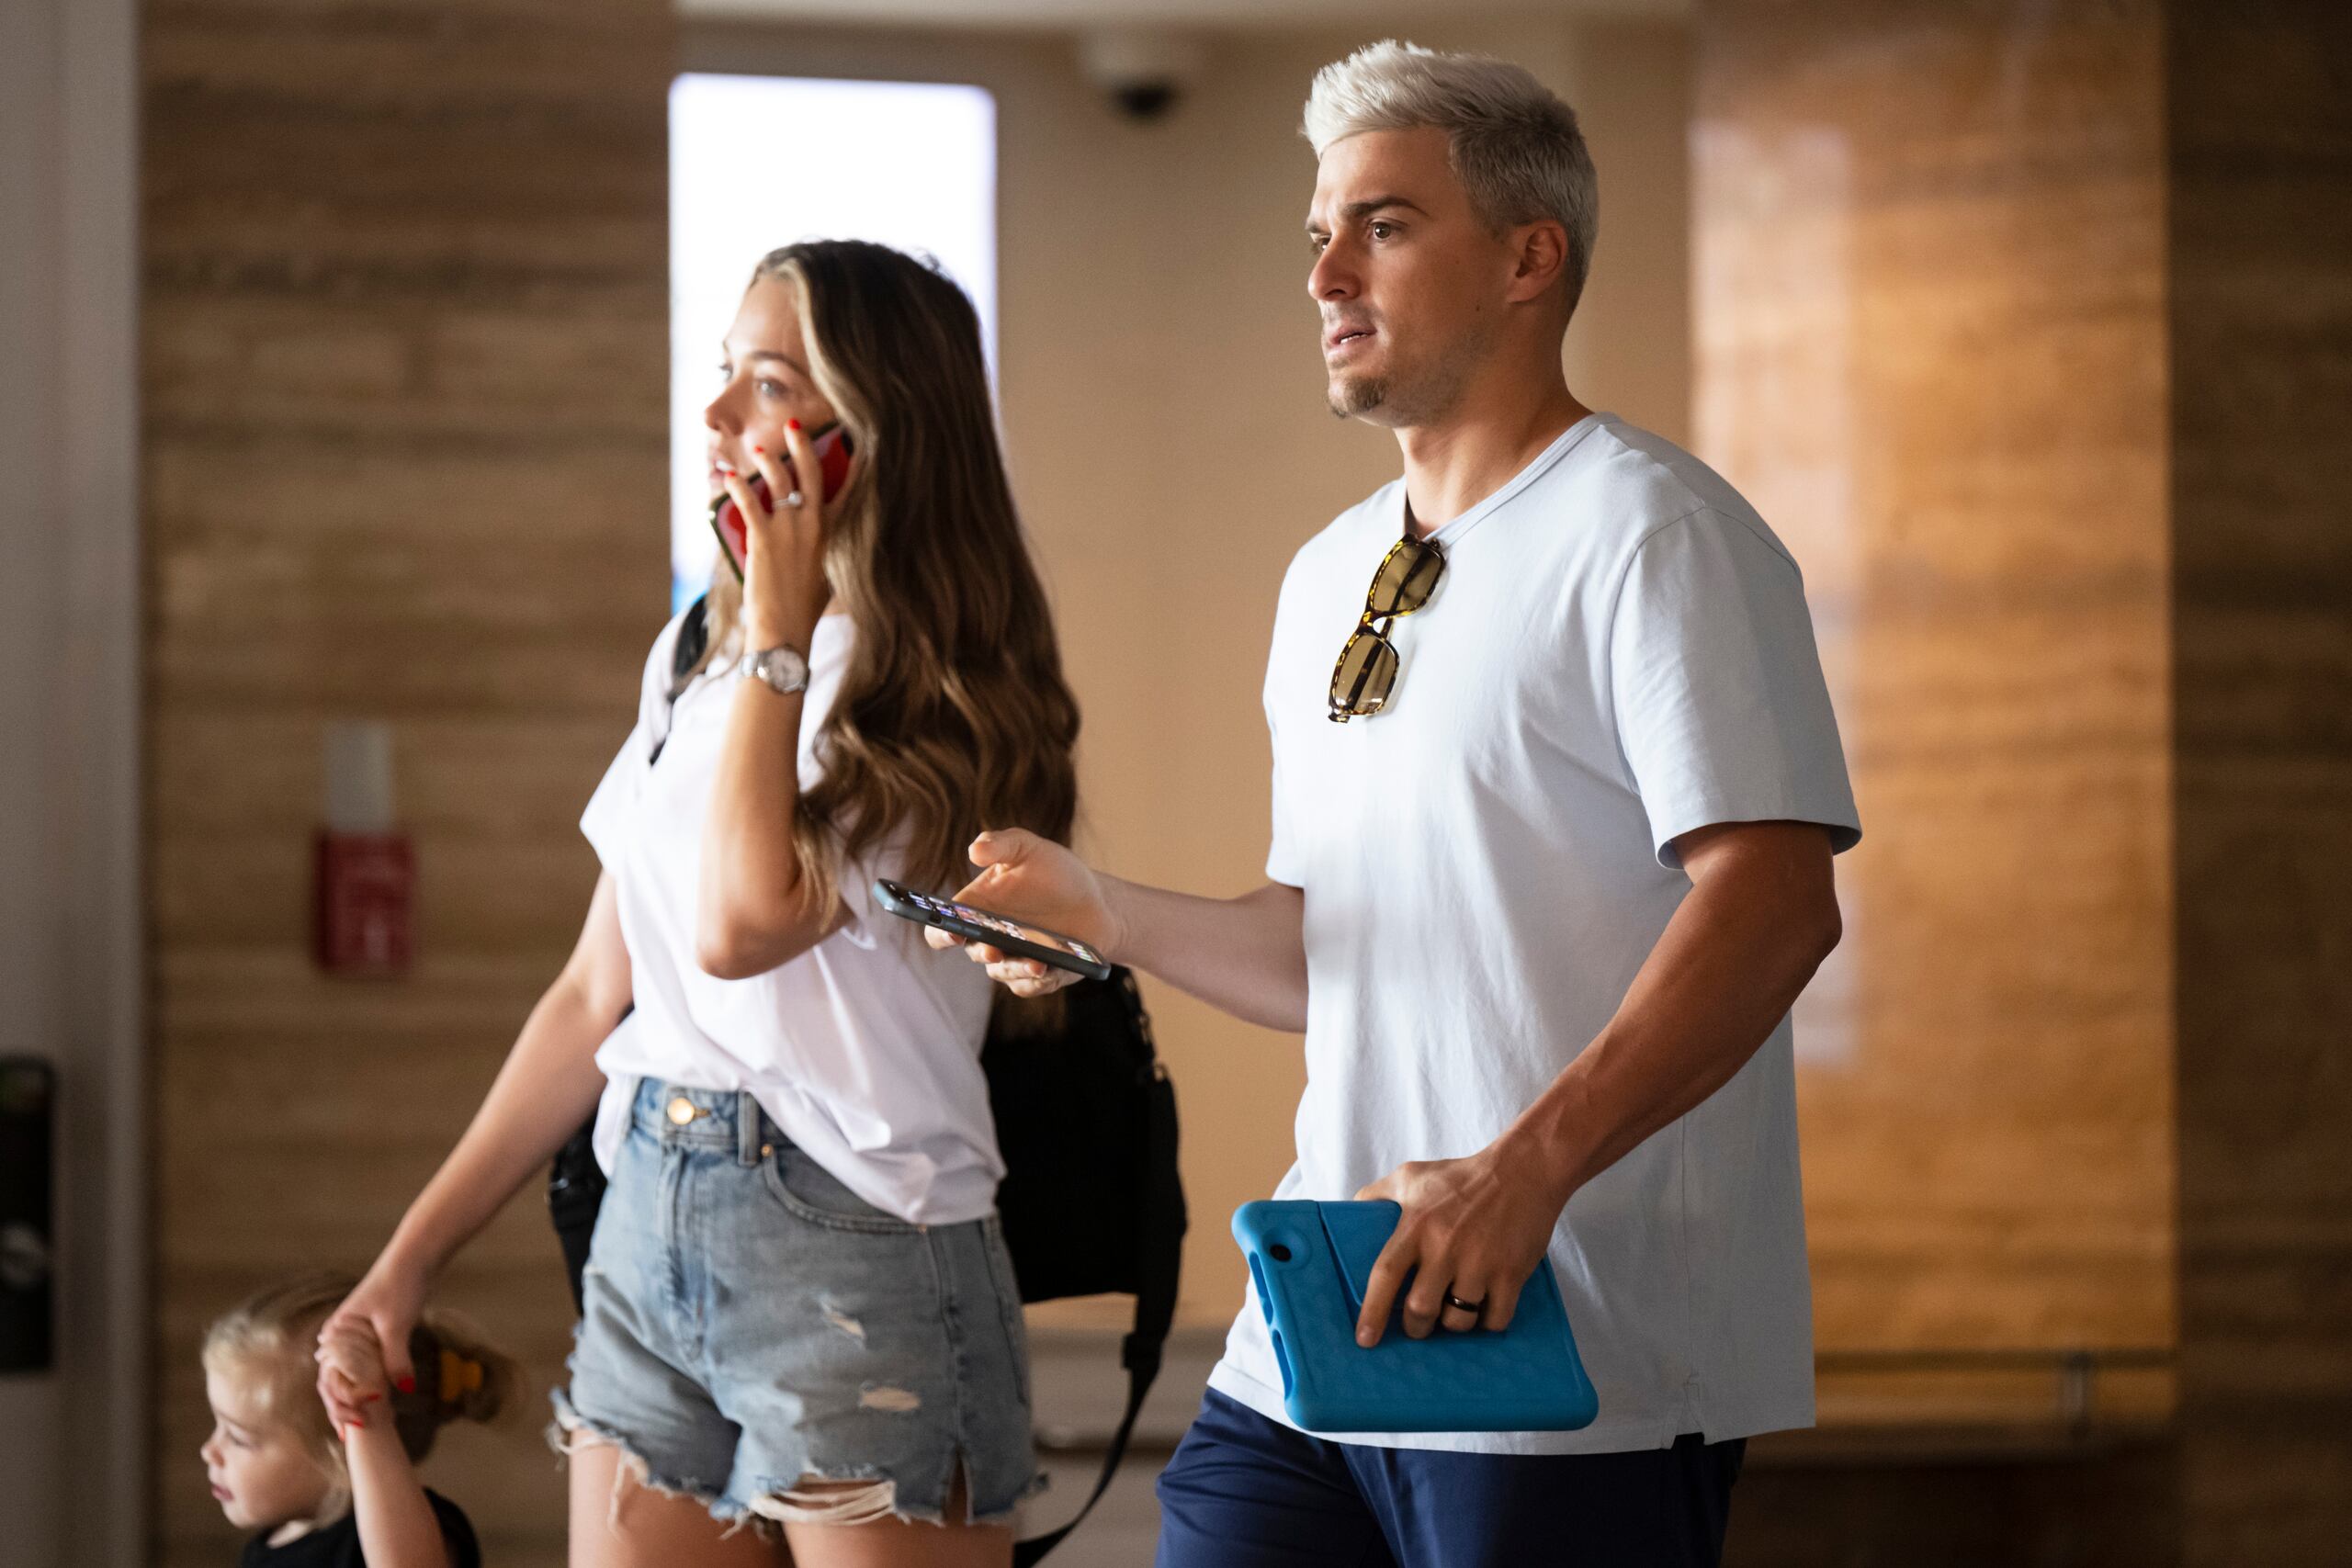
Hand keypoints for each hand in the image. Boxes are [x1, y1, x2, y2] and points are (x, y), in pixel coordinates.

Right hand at [316, 1254, 427, 1431]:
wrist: (413, 1259)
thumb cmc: (400, 1286)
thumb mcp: (396, 1324)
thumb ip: (397, 1358)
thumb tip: (402, 1391)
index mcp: (336, 1334)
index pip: (330, 1380)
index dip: (339, 1406)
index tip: (351, 1428)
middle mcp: (339, 1338)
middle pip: (335, 1382)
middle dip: (342, 1408)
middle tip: (352, 1436)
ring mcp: (354, 1337)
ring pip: (349, 1376)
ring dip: (354, 1399)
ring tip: (361, 1426)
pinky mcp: (372, 1336)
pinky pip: (365, 1367)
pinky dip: (368, 1385)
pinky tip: (377, 1402)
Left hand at [728, 417, 834, 651]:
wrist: (785, 630)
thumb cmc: (806, 611)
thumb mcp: (828, 579)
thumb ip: (825, 554)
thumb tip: (818, 545)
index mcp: (834, 536)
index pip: (848, 492)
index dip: (851, 465)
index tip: (851, 444)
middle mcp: (814, 526)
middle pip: (811, 474)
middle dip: (802, 446)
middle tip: (794, 426)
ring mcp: (789, 530)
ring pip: (779, 482)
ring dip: (767, 461)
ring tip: (758, 449)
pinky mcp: (763, 538)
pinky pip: (749, 502)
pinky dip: (737, 487)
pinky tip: (728, 476)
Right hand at [928, 829, 1122, 997]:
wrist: (1096, 900)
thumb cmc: (1054, 872)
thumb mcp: (1028, 848)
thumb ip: (1000, 844)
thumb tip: (975, 850)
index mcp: (976, 909)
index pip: (942, 927)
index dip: (939, 931)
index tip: (952, 930)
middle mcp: (989, 938)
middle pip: (973, 952)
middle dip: (983, 952)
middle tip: (993, 950)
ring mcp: (1012, 959)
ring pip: (1002, 973)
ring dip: (1015, 969)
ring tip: (1036, 963)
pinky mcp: (1037, 976)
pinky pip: (1028, 986)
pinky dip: (1035, 982)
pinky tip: (1047, 971)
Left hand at [1351, 1133, 1570, 1345]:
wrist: (1524, 1171)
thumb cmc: (1463, 1176)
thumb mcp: (1412, 1175)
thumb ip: (1378, 1193)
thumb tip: (1351, 1212)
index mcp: (1416, 1225)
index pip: (1385, 1275)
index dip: (1372, 1311)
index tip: (1365, 1339)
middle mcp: (1445, 1247)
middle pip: (1420, 1309)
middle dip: (1416, 1327)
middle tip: (1418, 1324)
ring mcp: (1480, 1263)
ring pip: (1457, 1320)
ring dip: (1452, 1324)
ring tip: (1453, 1311)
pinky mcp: (1511, 1274)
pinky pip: (1495, 1320)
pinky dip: (1487, 1322)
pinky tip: (1484, 1309)